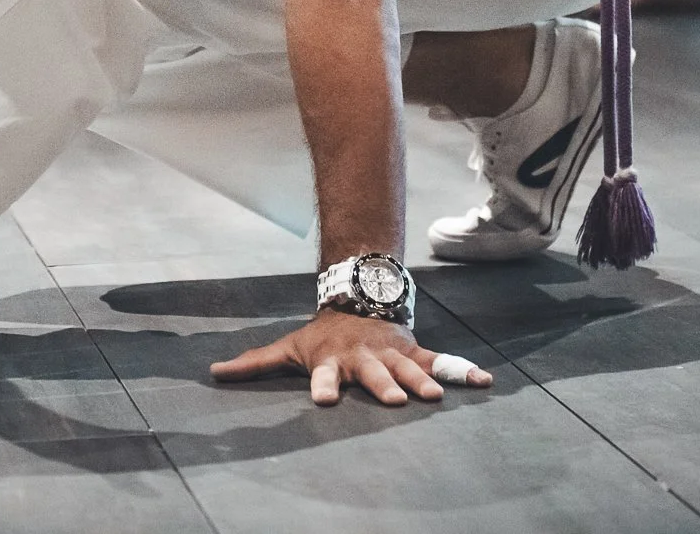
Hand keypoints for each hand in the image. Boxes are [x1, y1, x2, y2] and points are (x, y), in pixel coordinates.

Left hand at [210, 309, 491, 405]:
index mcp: (331, 361)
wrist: (356, 298)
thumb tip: (212, 372)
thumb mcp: (286, 347)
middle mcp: (364, 358)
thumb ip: (253, 363)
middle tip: (394, 400)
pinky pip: (443, 361)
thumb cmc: (319, 336)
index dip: (322, 387)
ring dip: (423, 380)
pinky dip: (464, 370)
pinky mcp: (415, 351)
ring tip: (436, 396)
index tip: (323, 400)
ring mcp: (392, 353)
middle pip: (373, 374)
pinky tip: (486, 382)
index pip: (324, 376)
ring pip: (410, 368)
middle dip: (383, 385)